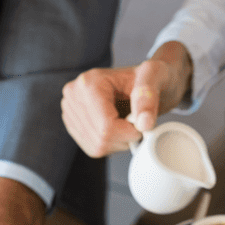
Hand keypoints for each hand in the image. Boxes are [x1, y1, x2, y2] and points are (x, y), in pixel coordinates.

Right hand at [60, 42, 192, 157]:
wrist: (141, 80)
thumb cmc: (148, 76)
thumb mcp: (155, 76)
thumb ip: (149, 96)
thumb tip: (144, 123)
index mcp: (89, 83)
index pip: (106, 126)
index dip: (129, 131)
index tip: (142, 122)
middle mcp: (72, 96)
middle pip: (100, 138)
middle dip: (124, 137)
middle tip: (136, 122)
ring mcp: (69, 111)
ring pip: (96, 146)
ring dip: (119, 142)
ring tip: (127, 123)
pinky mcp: (72, 124)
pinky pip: (93, 148)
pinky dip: (110, 144)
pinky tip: (118, 128)